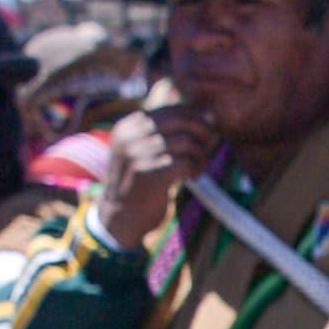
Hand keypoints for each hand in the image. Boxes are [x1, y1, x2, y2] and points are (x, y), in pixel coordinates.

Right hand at [92, 102, 223, 250]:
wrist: (119, 218)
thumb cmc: (137, 183)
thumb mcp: (139, 151)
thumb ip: (160, 133)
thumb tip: (204, 116)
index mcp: (127, 127)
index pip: (169, 110)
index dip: (193, 117)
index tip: (205, 129)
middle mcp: (129, 137)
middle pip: (179, 120)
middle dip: (202, 129)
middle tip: (209, 143)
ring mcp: (137, 155)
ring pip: (186, 142)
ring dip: (200, 154)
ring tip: (199, 166)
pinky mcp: (149, 175)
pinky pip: (186, 163)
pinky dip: (196, 168)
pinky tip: (193, 177)